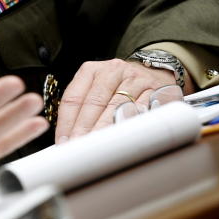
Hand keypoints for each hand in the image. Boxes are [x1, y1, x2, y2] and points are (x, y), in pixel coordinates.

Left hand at [54, 59, 178, 142]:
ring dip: (106, 130)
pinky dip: (131, 126)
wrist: (152, 74)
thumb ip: (81, 109)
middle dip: (84, 129)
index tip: (63, 142)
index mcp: (92, 70)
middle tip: (78, 147)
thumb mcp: (96, 89)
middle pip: (94, 103)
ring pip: (117, 107)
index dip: (67, 122)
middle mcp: (112, 71)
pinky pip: (141, 110)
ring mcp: (135, 80)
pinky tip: (124, 139)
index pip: (73, 97)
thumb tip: (67, 138)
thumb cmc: (119, 86)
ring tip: (97, 148)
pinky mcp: (155, 91)